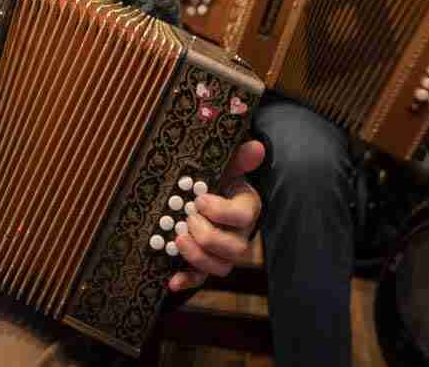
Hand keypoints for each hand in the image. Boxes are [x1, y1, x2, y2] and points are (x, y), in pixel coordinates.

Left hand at [169, 138, 264, 291]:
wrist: (204, 192)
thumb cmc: (217, 177)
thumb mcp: (226, 165)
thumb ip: (239, 157)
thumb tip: (257, 146)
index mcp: (247, 209)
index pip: (244, 217)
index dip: (222, 212)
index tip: (200, 199)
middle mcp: (240, 235)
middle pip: (236, 249)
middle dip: (209, 236)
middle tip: (188, 219)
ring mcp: (224, 253)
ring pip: (221, 267)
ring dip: (198, 257)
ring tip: (177, 239)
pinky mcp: (206, 264)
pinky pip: (201, 279)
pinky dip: (187, 280)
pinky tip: (171, 280)